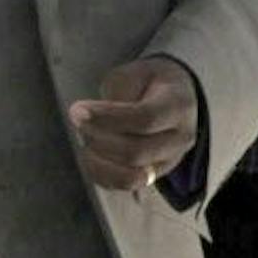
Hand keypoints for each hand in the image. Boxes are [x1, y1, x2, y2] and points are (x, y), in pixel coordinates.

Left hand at [68, 57, 198, 192]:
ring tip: (84, 135)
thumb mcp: (135, 72)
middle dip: (97, 137)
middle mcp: (179, 139)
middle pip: (136, 152)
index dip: (108, 117)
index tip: (78, 109)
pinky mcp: (153, 177)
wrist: (172, 97)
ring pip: (130, 176)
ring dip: (97, 158)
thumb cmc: (148, 82)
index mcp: (178, 106)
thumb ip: (119, 93)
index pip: (145, 119)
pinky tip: (88, 152)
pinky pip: (122, 186)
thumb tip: (99, 118)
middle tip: (77, 118)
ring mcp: (169, 162)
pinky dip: (99, 173)